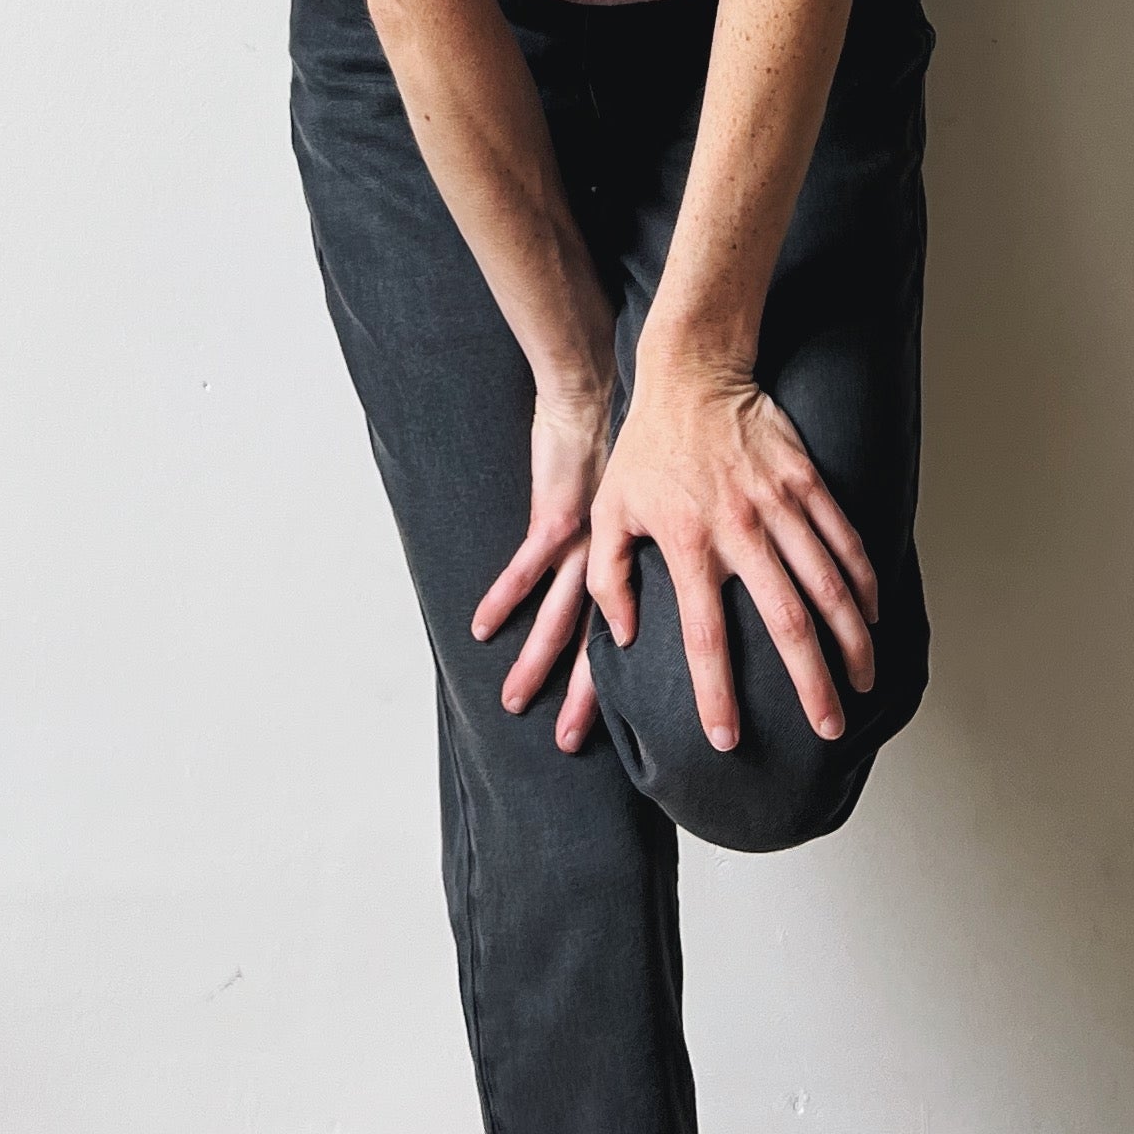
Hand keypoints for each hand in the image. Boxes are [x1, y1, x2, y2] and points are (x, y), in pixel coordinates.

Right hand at [471, 374, 613, 751]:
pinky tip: (481, 627)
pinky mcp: (556, 516)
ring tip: (513, 701)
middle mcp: (607, 560)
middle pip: (592, 640)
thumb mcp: (639, 498)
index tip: (615, 726)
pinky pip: (527, 566)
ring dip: (535, 661)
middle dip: (580, 694)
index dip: (614, 679)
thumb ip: (634, 539)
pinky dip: (504, 597)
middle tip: (566, 743)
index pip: (620, 633)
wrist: (605, 390)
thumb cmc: (622, 438)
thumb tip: (652, 572)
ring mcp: (581, 541)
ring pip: (557, 615)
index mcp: (626, 561)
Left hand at [588, 356, 877, 751]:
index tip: (727, 738)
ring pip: (827, 583)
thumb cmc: (646, 448)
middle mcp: (738, 530)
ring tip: (864, 681)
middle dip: (812, 682)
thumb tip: (623, 636)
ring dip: (850, 638)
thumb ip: (609, 578)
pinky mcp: (806, 479)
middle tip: (828, 728)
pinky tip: (872, 614)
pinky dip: (863, 579)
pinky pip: (843, 537)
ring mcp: (778, 504)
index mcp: (687, 545)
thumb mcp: (608, 512)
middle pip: (785, 621)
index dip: (715, 692)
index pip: (704, 636)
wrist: (692, 372)